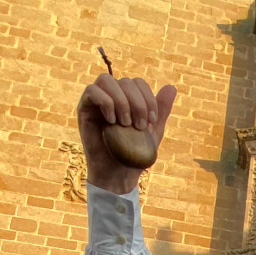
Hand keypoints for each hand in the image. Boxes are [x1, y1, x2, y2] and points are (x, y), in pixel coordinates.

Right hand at [77, 73, 176, 195]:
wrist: (118, 174)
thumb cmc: (134, 153)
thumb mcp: (153, 130)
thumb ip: (160, 109)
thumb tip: (172, 87)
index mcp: (126, 98)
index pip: (137, 82)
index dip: (148, 98)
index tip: (152, 121)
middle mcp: (110, 96)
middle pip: (124, 81)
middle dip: (137, 103)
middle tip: (139, 126)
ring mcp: (96, 101)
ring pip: (106, 80)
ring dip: (121, 101)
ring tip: (125, 124)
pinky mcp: (83, 109)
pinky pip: (91, 91)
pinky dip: (105, 102)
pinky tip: (112, 122)